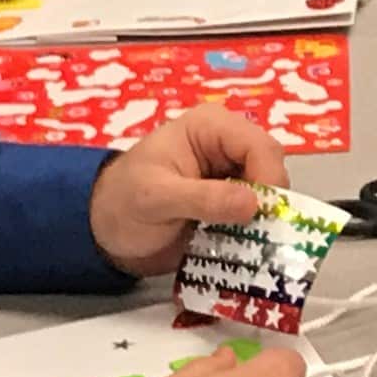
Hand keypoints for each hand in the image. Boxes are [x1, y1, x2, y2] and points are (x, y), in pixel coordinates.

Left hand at [88, 100, 287, 272]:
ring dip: (266, 219)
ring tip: (253, 245)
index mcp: (210, 127)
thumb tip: (254, 204)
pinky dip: (257, 232)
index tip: (262, 216)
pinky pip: (259, 214)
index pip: (259, 146)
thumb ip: (203, 199)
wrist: (105, 230)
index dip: (269, 178)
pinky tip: (246, 249)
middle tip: (259, 233)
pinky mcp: (232, 202)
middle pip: (272, 167)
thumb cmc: (122, 204)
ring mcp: (232, 174)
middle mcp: (227, 145)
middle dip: (270, 200)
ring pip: (271, 192)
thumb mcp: (157, 199)